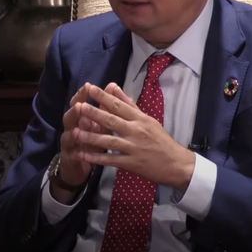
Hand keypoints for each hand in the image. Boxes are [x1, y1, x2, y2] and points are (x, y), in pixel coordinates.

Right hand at [54, 83, 108, 200]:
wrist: (80, 166)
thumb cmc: (92, 141)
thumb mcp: (101, 124)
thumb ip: (106, 107)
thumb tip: (112, 86)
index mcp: (80, 118)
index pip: (79, 103)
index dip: (82, 95)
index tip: (88, 86)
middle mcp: (72, 128)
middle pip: (70, 117)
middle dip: (74, 111)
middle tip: (80, 105)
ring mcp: (69, 143)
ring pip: (68, 136)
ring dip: (72, 132)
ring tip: (76, 129)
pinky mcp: (70, 158)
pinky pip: (72, 155)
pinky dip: (75, 154)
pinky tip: (79, 154)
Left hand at [75, 83, 195, 191]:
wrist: (176, 164)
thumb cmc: (160, 140)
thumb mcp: (148, 119)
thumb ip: (129, 104)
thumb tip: (114, 86)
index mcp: (140, 119)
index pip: (119, 105)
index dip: (104, 97)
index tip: (89, 88)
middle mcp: (136, 131)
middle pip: (112, 121)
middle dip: (94, 113)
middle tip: (79, 106)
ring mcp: (133, 148)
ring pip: (109, 141)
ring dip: (91, 137)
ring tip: (75, 132)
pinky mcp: (131, 164)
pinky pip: (111, 160)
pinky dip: (97, 158)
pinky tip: (83, 155)